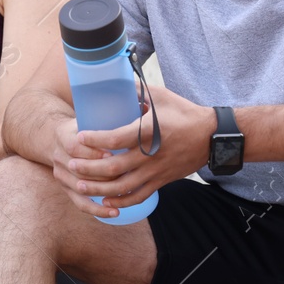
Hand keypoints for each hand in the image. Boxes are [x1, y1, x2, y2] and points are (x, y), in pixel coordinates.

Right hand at [46, 116, 119, 216]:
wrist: (56, 137)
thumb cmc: (82, 123)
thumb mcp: (87, 114)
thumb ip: (107, 110)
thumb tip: (138, 101)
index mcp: (63, 135)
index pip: (75, 146)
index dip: (93, 151)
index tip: (114, 152)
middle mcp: (59, 157)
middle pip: (79, 171)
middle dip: (103, 174)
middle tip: (126, 174)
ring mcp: (61, 175)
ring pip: (81, 189)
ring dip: (103, 192)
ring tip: (124, 194)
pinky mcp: (66, 188)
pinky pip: (80, 203)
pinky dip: (97, 210)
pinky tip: (114, 213)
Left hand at [62, 91, 212, 215]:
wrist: (212, 136)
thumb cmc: (184, 113)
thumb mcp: (161, 96)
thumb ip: (136, 91)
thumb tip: (114, 81)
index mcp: (149, 131)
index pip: (116, 138)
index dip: (95, 139)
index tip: (79, 136)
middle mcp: (150, 154)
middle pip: (113, 167)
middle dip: (89, 168)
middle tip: (71, 165)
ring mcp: (155, 171)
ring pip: (123, 187)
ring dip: (99, 189)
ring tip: (80, 186)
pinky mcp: (161, 182)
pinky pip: (138, 196)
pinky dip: (120, 201)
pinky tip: (105, 200)